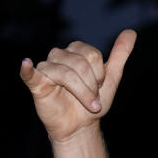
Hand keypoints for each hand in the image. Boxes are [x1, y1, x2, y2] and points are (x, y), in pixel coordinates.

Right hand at [20, 30, 136, 142]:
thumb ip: (120, 54)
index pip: (92, 55)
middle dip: (91, 85)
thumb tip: (131, 32)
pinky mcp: (36, 84)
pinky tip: (26, 63)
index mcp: (76, 51)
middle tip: (92, 98)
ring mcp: (46, 69)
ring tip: (86, 103)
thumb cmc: (93, 100)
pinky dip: (27, 69)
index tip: (99, 87)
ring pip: (65, 73)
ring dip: (81, 91)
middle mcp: (59, 56)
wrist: (81, 126)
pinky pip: (30, 74)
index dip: (100, 74)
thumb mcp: (112, 77)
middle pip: (80, 63)